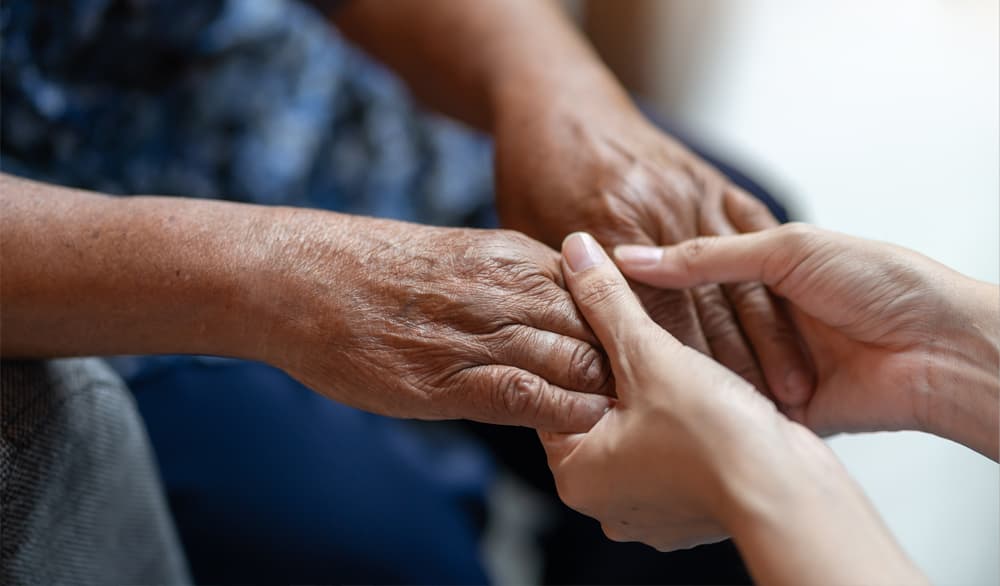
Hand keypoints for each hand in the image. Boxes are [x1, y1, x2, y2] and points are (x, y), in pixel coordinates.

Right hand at [259, 213, 613, 431]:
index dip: (623, 328)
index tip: (632, 354)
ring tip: (617, 418)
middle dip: (624, 364)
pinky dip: (562, 413)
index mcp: (515, 256)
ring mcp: (481, 332)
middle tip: (640, 394)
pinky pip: (529, 396)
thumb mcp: (460, 255)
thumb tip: (555, 317)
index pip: (601, 294)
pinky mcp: (450, 378)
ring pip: (576, 361)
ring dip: (601, 392)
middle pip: (601, 329)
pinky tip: (575, 425)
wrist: (303, 278)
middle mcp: (509, 289)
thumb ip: (513, 281)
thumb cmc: (376, 270)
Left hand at [493, 94, 812, 405]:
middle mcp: (656, 210)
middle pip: (698, 306)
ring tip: (795, 396)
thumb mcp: (532, 238)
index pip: (649, 317)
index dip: (677, 377)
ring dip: (769, 342)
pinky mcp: (717, 186)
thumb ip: (562, 291)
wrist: (560, 102)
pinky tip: (794, 328)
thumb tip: (572, 356)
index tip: (699, 424)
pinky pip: (757, 245)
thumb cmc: (537, 174)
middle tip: (760, 423)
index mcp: (610, 226)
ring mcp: (691, 194)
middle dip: (731, 371)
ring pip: (736, 280)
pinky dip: (774, 290)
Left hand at [539, 232, 811, 550]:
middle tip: (643, 338)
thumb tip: (575, 250)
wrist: (790, 494)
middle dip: (623, 375)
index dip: (581, 350)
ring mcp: (650, 512)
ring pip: (641, 432)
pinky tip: (704, 399)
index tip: (603, 320)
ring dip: (657, 398)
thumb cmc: (715, 436)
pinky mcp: (691, 510)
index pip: (558, 395)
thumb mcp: (649, 354)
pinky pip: (675, 454)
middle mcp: (605, 502)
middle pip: (600, 413)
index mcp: (575, 474)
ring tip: (677, 365)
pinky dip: (686, 427)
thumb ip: (607, 301)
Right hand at [615, 221, 999, 456]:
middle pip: (693, 324)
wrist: (940, 350)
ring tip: (622, 368)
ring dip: (679, 366)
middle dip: (656, 328)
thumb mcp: (789, 250)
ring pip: (707, 367)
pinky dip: (709, 402)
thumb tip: (636, 258)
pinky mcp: (781, 409)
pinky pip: (732, 406)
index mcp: (767, 269)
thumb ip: (709, 256)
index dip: (648, 278)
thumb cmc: (884, 283)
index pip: (690, 273)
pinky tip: (669, 398)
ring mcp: (770, 365)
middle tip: (600, 332)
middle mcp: (764, 318)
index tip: (599, 281)